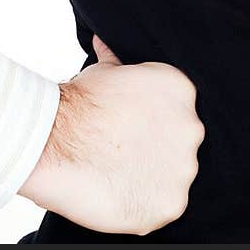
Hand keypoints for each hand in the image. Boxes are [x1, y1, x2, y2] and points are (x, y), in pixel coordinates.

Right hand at [18, 35, 204, 235]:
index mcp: (182, 91)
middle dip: (156, 150)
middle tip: (123, 156)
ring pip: (174, 176)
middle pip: (179, 144)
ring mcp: (184, 167)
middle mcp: (192, 127)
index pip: (177, 112)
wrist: (57, 140)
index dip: (152, 125)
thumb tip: (104, 42)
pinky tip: (121, 196)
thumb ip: (117, 59)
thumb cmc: (78, 104)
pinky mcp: (172, 202)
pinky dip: (145, 207)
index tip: (130, 132)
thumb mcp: (104, 70)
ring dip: (151, 178)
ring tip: (118, 176)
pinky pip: (164, 207)